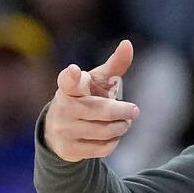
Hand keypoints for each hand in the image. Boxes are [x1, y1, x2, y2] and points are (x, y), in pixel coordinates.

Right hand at [43, 39, 139, 161]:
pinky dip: (113, 142)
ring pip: (105, 131)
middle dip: (124, 111)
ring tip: (124, 123)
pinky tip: (112, 136)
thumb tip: (127, 43)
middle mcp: (62, 107)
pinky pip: (103, 147)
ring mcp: (63, 130)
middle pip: (103, 111)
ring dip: (121, 127)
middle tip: (134, 110)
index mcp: (68, 87)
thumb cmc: (85, 98)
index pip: (68, 81)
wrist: (59, 132)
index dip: (71, 77)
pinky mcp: (68, 149)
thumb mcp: (98, 81)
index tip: (74, 71)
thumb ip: (114, 64)